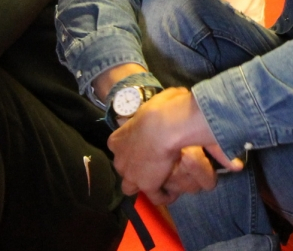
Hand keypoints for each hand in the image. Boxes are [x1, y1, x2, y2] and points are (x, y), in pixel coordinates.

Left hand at [108, 87, 242, 205]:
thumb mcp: (158, 101)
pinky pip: (154, 196)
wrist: (163, 126)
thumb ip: (161, 103)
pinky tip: (172, 192)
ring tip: (159, 180)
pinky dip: (162, 195)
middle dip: (135, 167)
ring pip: (131, 186)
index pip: (120, 147)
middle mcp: (119, 159)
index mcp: (117, 139)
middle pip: (124, 167)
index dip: (132, 147)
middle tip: (153, 162)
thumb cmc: (159, 110)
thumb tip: (176, 96)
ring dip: (143, 184)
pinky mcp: (146, 186)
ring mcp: (131, 175)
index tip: (145, 144)